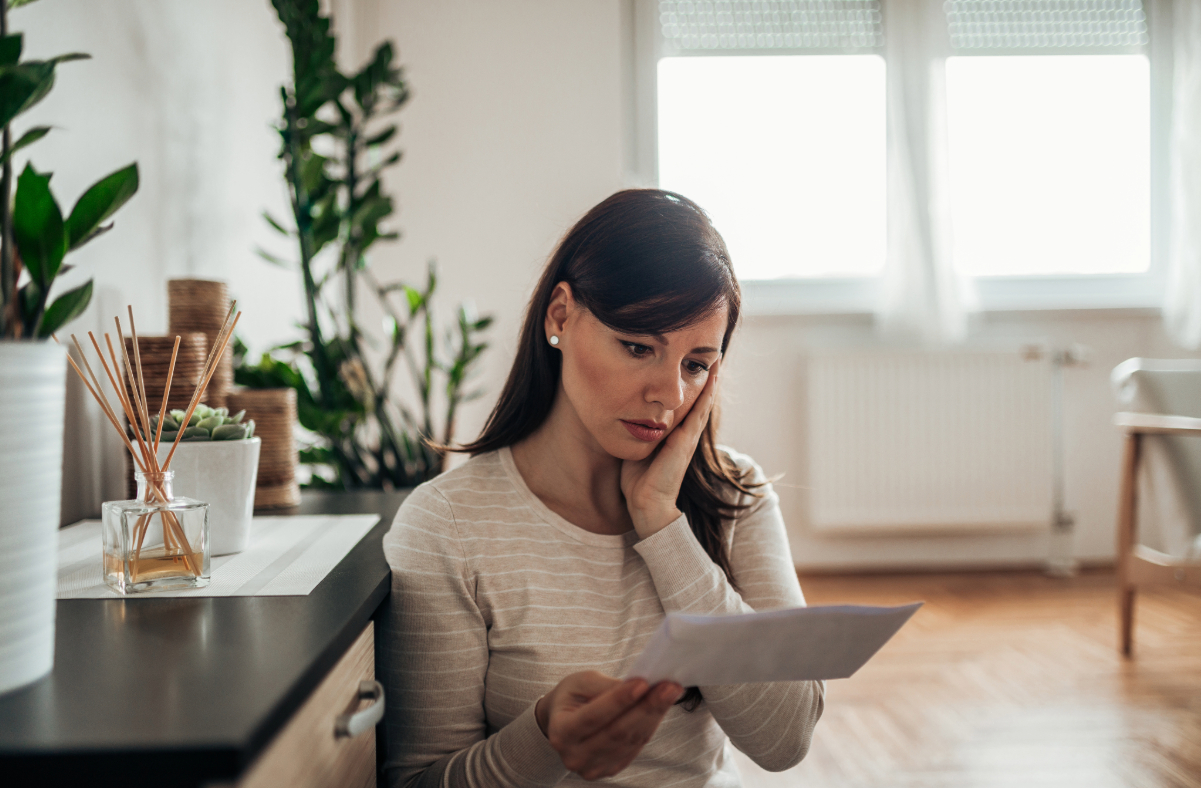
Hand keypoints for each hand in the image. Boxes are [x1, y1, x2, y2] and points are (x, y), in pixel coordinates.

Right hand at [535, 671, 683, 780]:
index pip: (593, 717)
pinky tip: (660, 708)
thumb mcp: (581, 682)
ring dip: (654, 715)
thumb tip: (640, 687)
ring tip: (670, 693)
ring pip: (630, 741)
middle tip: (669, 688)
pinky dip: (649, 725)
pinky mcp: (610, 769)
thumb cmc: (572, 697)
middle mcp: (574, 756)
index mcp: (561, 732)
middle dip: (646, 708)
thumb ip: (606, 686)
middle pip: (617, 733)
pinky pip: (635, 747)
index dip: (619, 700)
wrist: (563, 720)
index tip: (643, 683)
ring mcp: (592, 767)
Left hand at [621, 361, 719, 537]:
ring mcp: (688, 437)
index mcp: (671, 433)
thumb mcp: (634, 445)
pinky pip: (699, 413)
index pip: (682, 403)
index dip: (687, 384)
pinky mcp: (687, 441)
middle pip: (696, 399)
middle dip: (702, 377)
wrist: (646, 503)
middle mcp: (683, 433)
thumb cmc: (637, 479)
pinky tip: (711, 379)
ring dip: (710, 381)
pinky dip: (706, 395)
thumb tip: (619, 412)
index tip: (688, 361)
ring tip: (716, 358)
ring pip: (702, 402)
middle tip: (710, 353)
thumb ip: (633, 430)